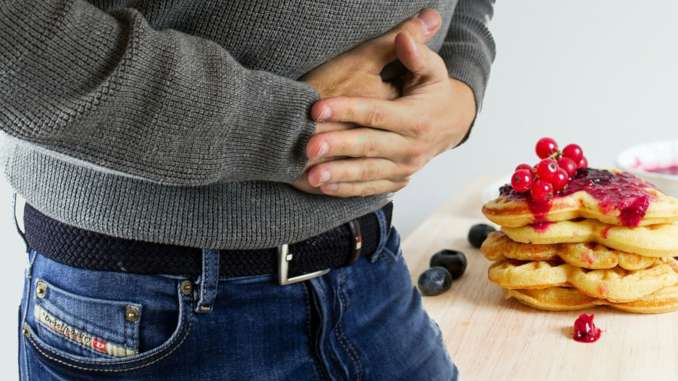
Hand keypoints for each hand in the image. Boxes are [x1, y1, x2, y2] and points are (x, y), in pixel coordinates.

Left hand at [292, 9, 442, 193]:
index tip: (317, 108)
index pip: (377, 114)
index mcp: (416, 119)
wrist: (453, 124)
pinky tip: (324, 187)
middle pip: (369, 147)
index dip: (347, 110)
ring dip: (338, 175)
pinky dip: (347, 190)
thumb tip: (403, 36)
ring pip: (367, 173)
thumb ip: (417, 55)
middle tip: (308, 147)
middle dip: (337, 147)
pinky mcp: (398, 180)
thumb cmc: (434, 92)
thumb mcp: (433, 71)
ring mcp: (404, 168)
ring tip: (311, 175)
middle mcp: (411, 147)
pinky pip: (371, 188)